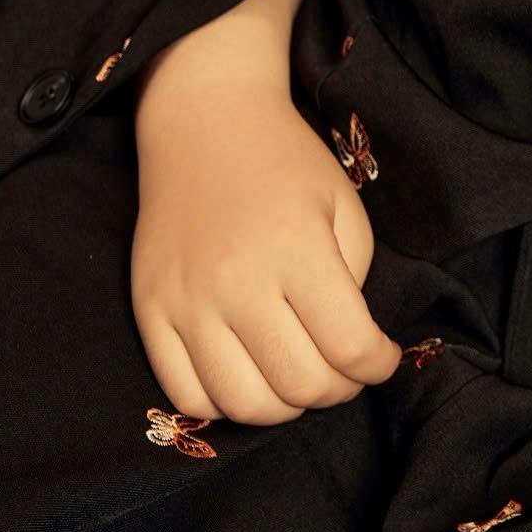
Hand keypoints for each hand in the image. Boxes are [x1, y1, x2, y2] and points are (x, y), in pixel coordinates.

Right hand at [132, 84, 401, 424]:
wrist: (205, 124)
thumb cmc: (285, 162)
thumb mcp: (342, 205)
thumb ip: (355, 279)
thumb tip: (351, 348)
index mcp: (296, 250)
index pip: (349, 347)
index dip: (377, 366)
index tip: (381, 359)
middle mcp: (238, 282)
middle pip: (300, 386)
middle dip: (338, 391)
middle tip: (344, 370)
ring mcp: (187, 302)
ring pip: (244, 405)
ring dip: (285, 408)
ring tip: (298, 376)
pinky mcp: (150, 312)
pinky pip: (186, 395)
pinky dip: (226, 403)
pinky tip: (250, 375)